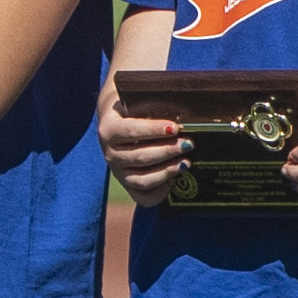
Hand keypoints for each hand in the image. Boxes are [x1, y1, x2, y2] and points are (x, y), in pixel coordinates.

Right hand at [100, 77, 186, 204]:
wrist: (121, 120)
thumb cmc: (136, 109)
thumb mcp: (140, 100)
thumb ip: (156, 102)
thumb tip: (184, 108)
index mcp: (109, 130)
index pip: (129, 131)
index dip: (152, 130)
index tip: (174, 127)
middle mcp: (110, 154)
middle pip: (139, 158)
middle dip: (167, 151)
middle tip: (188, 144)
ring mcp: (119, 172)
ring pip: (142, 180)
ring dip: (168, 171)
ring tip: (186, 162)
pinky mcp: (129, 184)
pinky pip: (144, 197)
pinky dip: (161, 191)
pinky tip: (175, 179)